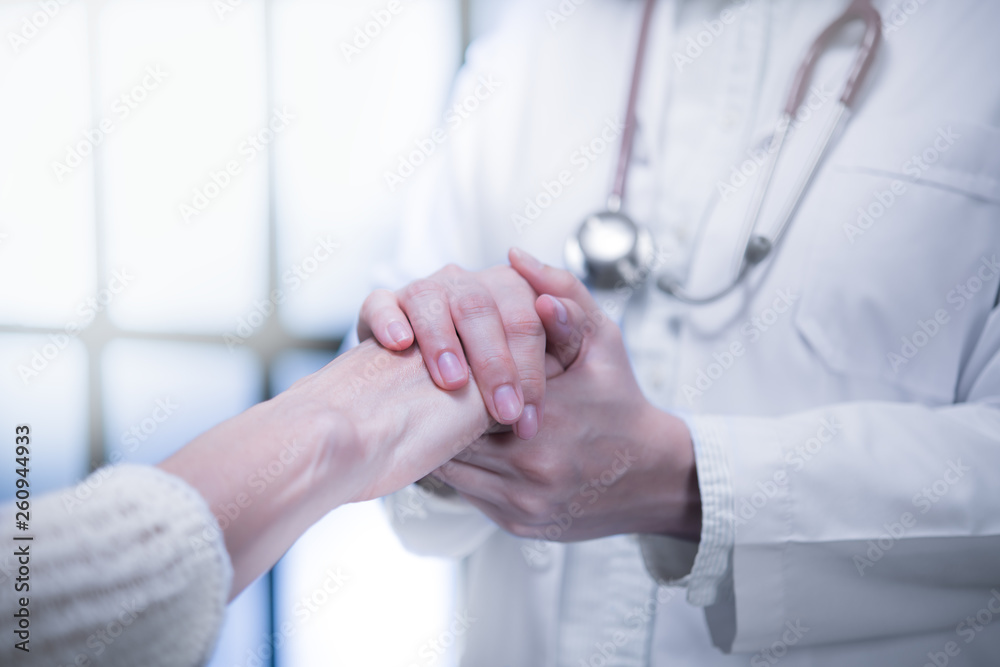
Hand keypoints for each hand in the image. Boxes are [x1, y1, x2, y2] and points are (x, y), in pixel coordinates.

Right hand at [358, 261, 546, 439]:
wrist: (426, 401)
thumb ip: (565, 337)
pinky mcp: (381, 307)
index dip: (530, 368)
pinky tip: (400, 344)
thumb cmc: (495, 387)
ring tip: (454, 383)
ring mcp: (422, 293)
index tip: (529, 416)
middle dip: (494, 363)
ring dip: (443, 340)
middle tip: (502, 413)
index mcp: (509, 290)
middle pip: (480, 309)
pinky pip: (380, 304)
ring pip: (431, 301)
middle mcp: (465, 285)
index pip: (525, 318)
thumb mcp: (545, 365)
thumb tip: (558, 309)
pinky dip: (389, 320)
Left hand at [432, 250, 701, 541]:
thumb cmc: (621, 401)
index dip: (441, 377)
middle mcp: (529, 470)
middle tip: (419, 385)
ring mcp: (520, 503)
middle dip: (434, 411)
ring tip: (432, 413)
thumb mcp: (602, 341)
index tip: (431, 357)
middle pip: (449, 437)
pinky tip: (460, 445)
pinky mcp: (515, 524)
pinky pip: (468, 495)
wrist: (654, 474)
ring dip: (440, 443)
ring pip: (450, 471)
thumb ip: (564, 294)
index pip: (462, 398)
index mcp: (545, 421)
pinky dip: (461, 470)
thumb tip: (516, 259)